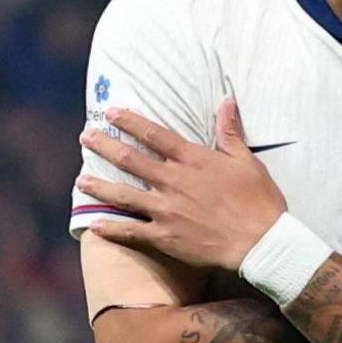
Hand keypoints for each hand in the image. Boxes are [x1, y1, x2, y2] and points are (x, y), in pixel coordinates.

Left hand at [76, 99, 285, 270]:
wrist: (260, 241)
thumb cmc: (258, 200)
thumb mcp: (246, 160)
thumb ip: (230, 132)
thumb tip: (225, 101)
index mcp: (192, 160)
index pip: (154, 134)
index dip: (130, 121)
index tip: (111, 112)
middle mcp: (173, 181)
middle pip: (130, 159)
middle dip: (105, 146)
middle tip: (86, 137)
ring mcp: (165, 210)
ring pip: (123, 194)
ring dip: (100, 185)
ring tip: (80, 179)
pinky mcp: (164, 236)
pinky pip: (131, 231)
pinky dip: (111, 228)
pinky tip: (95, 224)